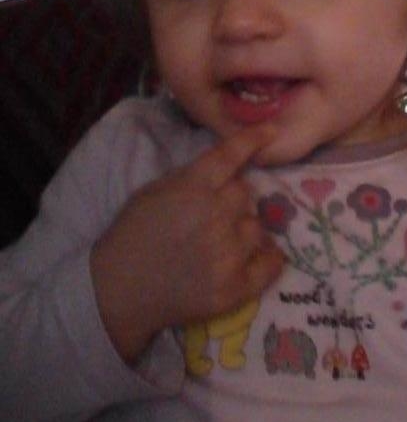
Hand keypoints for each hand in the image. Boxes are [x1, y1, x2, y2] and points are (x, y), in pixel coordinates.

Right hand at [90, 126, 284, 363]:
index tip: (272, 130)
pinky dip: (267, 258)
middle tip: (213, 217)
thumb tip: (228, 168)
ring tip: (221, 244)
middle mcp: (216, 214)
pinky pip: (270, 263)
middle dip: (232, 200)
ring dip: (243, 230)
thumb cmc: (132, 235)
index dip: (254, 139)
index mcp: (193, 186)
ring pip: (257, 227)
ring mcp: (228, 252)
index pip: (231, 154)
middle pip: (245, 193)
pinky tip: (255, 258)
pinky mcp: (234, 286)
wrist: (118, 290)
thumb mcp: (154, 191)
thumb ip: (192, 178)